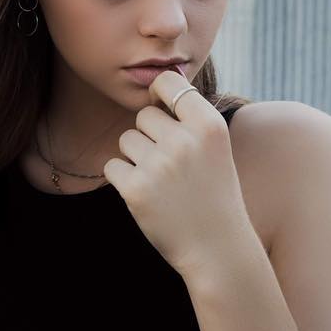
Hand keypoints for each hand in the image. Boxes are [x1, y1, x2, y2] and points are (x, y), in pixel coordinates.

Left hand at [101, 69, 252, 278]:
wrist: (217, 248)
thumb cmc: (213, 195)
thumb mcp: (216, 149)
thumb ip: (190, 119)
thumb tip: (154, 86)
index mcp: (209, 126)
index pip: (169, 82)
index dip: (159, 92)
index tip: (162, 109)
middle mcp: (184, 140)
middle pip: (144, 115)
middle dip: (150, 136)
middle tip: (171, 166)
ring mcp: (159, 165)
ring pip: (126, 140)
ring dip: (136, 158)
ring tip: (162, 183)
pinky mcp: (136, 189)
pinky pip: (112, 166)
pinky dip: (124, 179)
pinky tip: (148, 196)